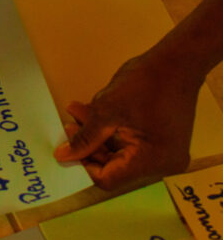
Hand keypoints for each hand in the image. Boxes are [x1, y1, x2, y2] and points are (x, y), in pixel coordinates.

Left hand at [53, 55, 199, 189]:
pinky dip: (109, 130)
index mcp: (152, 160)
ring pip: (118, 152)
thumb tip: (63, 156)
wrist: (176, 62)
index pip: (109, 178)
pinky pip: (128, 142)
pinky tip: (91, 112)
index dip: (83, 165)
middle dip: (88, 145)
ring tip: (77, 113)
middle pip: (113, 166)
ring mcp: (162, 152)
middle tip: (69, 127)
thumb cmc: (145, 83)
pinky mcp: (159, 141)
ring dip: (96, 134)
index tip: (66, 149)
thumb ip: (85, 138)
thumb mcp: (107, 111)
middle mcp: (161, 163)